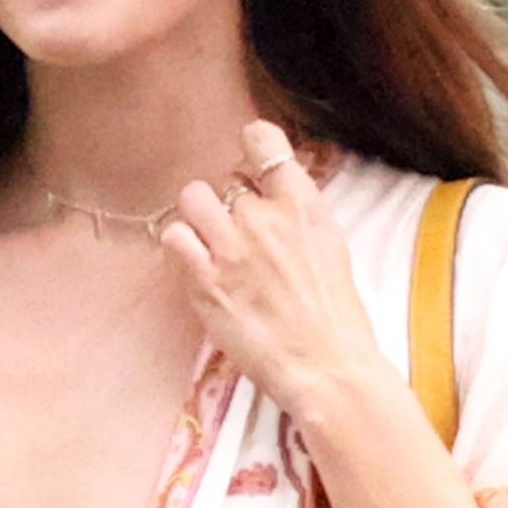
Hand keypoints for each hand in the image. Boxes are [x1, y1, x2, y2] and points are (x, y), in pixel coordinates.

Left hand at [156, 119, 383, 415]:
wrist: (325, 367)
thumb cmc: (334, 315)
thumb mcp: (329, 246)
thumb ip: (297, 212)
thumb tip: (270, 188)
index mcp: (304, 206)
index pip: (263, 140)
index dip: (251, 147)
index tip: (250, 166)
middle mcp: (265, 218)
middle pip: (226, 181)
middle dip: (231, 205)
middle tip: (240, 236)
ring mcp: (232, 248)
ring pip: (193, 198)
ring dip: (200, 218)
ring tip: (212, 245)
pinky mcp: (204, 279)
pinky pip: (173, 237)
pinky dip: (181, 247)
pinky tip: (197, 265)